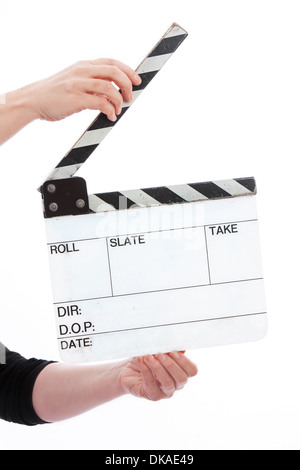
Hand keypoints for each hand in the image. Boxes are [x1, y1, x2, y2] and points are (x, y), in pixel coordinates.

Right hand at [20, 58, 141, 121]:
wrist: (33, 100)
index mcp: (83, 65)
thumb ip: (92, 84)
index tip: (137, 80)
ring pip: (109, 87)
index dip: (128, 70)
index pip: (111, 62)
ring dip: (119, 99)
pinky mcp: (75, 99)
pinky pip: (100, 103)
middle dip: (127, 84)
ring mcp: (78, 84)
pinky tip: (110, 116)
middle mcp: (81, 71)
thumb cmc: (54, 93)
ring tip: (118, 109)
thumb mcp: (74, 82)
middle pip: (113, 72)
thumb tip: (111, 93)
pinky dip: (109, 109)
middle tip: (130, 97)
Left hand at [120, 352, 197, 400]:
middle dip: (171, 365)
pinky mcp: (153, 395)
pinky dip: (146, 371)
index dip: (184, 361)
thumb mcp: (157, 351)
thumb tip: (181, 348)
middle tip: (159, 354)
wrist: (128, 370)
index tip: (173, 351)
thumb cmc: (146, 359)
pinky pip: (151, 384)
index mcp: (181, 372)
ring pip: (168, 383)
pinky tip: (142, 361)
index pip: (192, 371)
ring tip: (148, 357)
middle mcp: (176, 384)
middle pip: (182, 378)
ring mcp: (165, 392)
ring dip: (158, 368)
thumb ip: (169, 350)